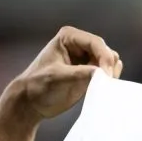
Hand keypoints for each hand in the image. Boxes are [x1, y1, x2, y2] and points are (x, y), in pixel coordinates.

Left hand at [8, 26, 122, 120]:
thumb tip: (103, 73)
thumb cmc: (38, 86)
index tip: (107, 75)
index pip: (95, 43)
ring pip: (110, 62)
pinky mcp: (90, 73)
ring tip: (100, 86)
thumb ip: (80, 73)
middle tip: (105, 83)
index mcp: (69, 37)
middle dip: (107, 66)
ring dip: (109, 73)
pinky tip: (100, 87)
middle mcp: (80, 45)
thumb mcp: (57, 77)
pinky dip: (108, 79)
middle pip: (105, 51)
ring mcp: (86, 59)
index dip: (104, 57)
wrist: (31, 103)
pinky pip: (107, 73)